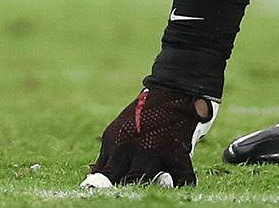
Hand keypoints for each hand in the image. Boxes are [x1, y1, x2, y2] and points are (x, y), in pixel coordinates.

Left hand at [82, 86, 217, 188]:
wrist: (176, 84)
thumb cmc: (148, 110)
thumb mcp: (122, 130)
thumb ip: (112, 154)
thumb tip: (97, 178)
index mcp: (114, 142)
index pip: (103, 176)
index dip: (103, 189)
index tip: (103, 194)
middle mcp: (131, 148)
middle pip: (123, 183)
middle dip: (126, 188)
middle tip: (130, 191)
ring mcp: (155, 152)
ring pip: (147, 183)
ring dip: (152, 185)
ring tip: (158, 182)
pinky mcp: (180, 153)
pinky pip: (181, 181)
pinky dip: (181, 183)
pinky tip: (180, 180)